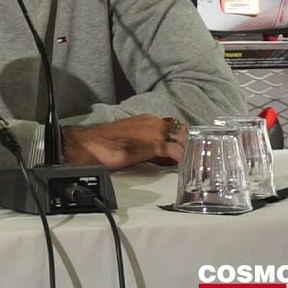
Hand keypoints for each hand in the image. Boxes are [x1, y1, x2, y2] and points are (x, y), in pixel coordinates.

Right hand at [63, 114, 186, 169]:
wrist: (88, 145)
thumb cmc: (103, 145)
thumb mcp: (132, 143)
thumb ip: (149, 147)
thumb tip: (163, 158)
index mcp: (147, 120)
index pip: (176, 128)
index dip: (185, 139)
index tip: (193, 150)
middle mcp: (153, 122)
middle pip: (183, 132)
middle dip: (193, 145)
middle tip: (200, 159)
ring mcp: (155, 132)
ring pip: (183, 140)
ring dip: (191, 151)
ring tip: (198, 164)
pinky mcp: (153, 145)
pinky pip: (177, 152)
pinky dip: (184, 160)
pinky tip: (187, 168)